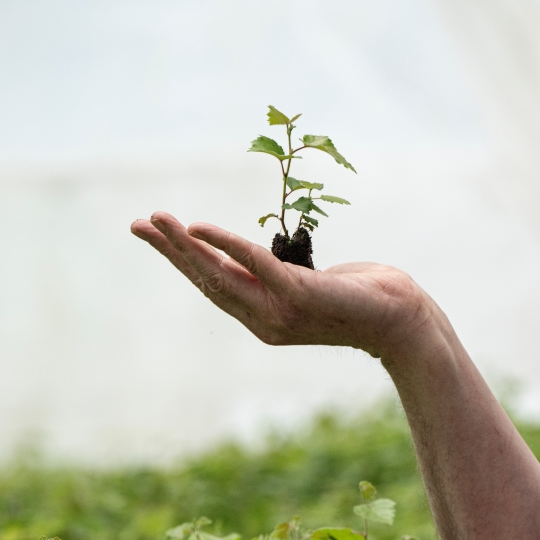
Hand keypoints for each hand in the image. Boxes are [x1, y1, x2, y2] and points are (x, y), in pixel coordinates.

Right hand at [130, 213, 434, 358]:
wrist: (402, 319)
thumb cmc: (364, 297)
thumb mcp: (310, 284)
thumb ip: (278, 276)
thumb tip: (252, 259)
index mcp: (263, 317)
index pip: (213, 285)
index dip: (181, 260)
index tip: (154, 233)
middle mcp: (264, 319)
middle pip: (206, 280)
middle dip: (170, 251)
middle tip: (138, 223)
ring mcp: (280, 310)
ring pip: (221, 273)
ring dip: (185, 246)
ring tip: (157, 220)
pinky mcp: (299, 294)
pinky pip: (254, 265)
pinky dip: (225, 244)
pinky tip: (199, 228)